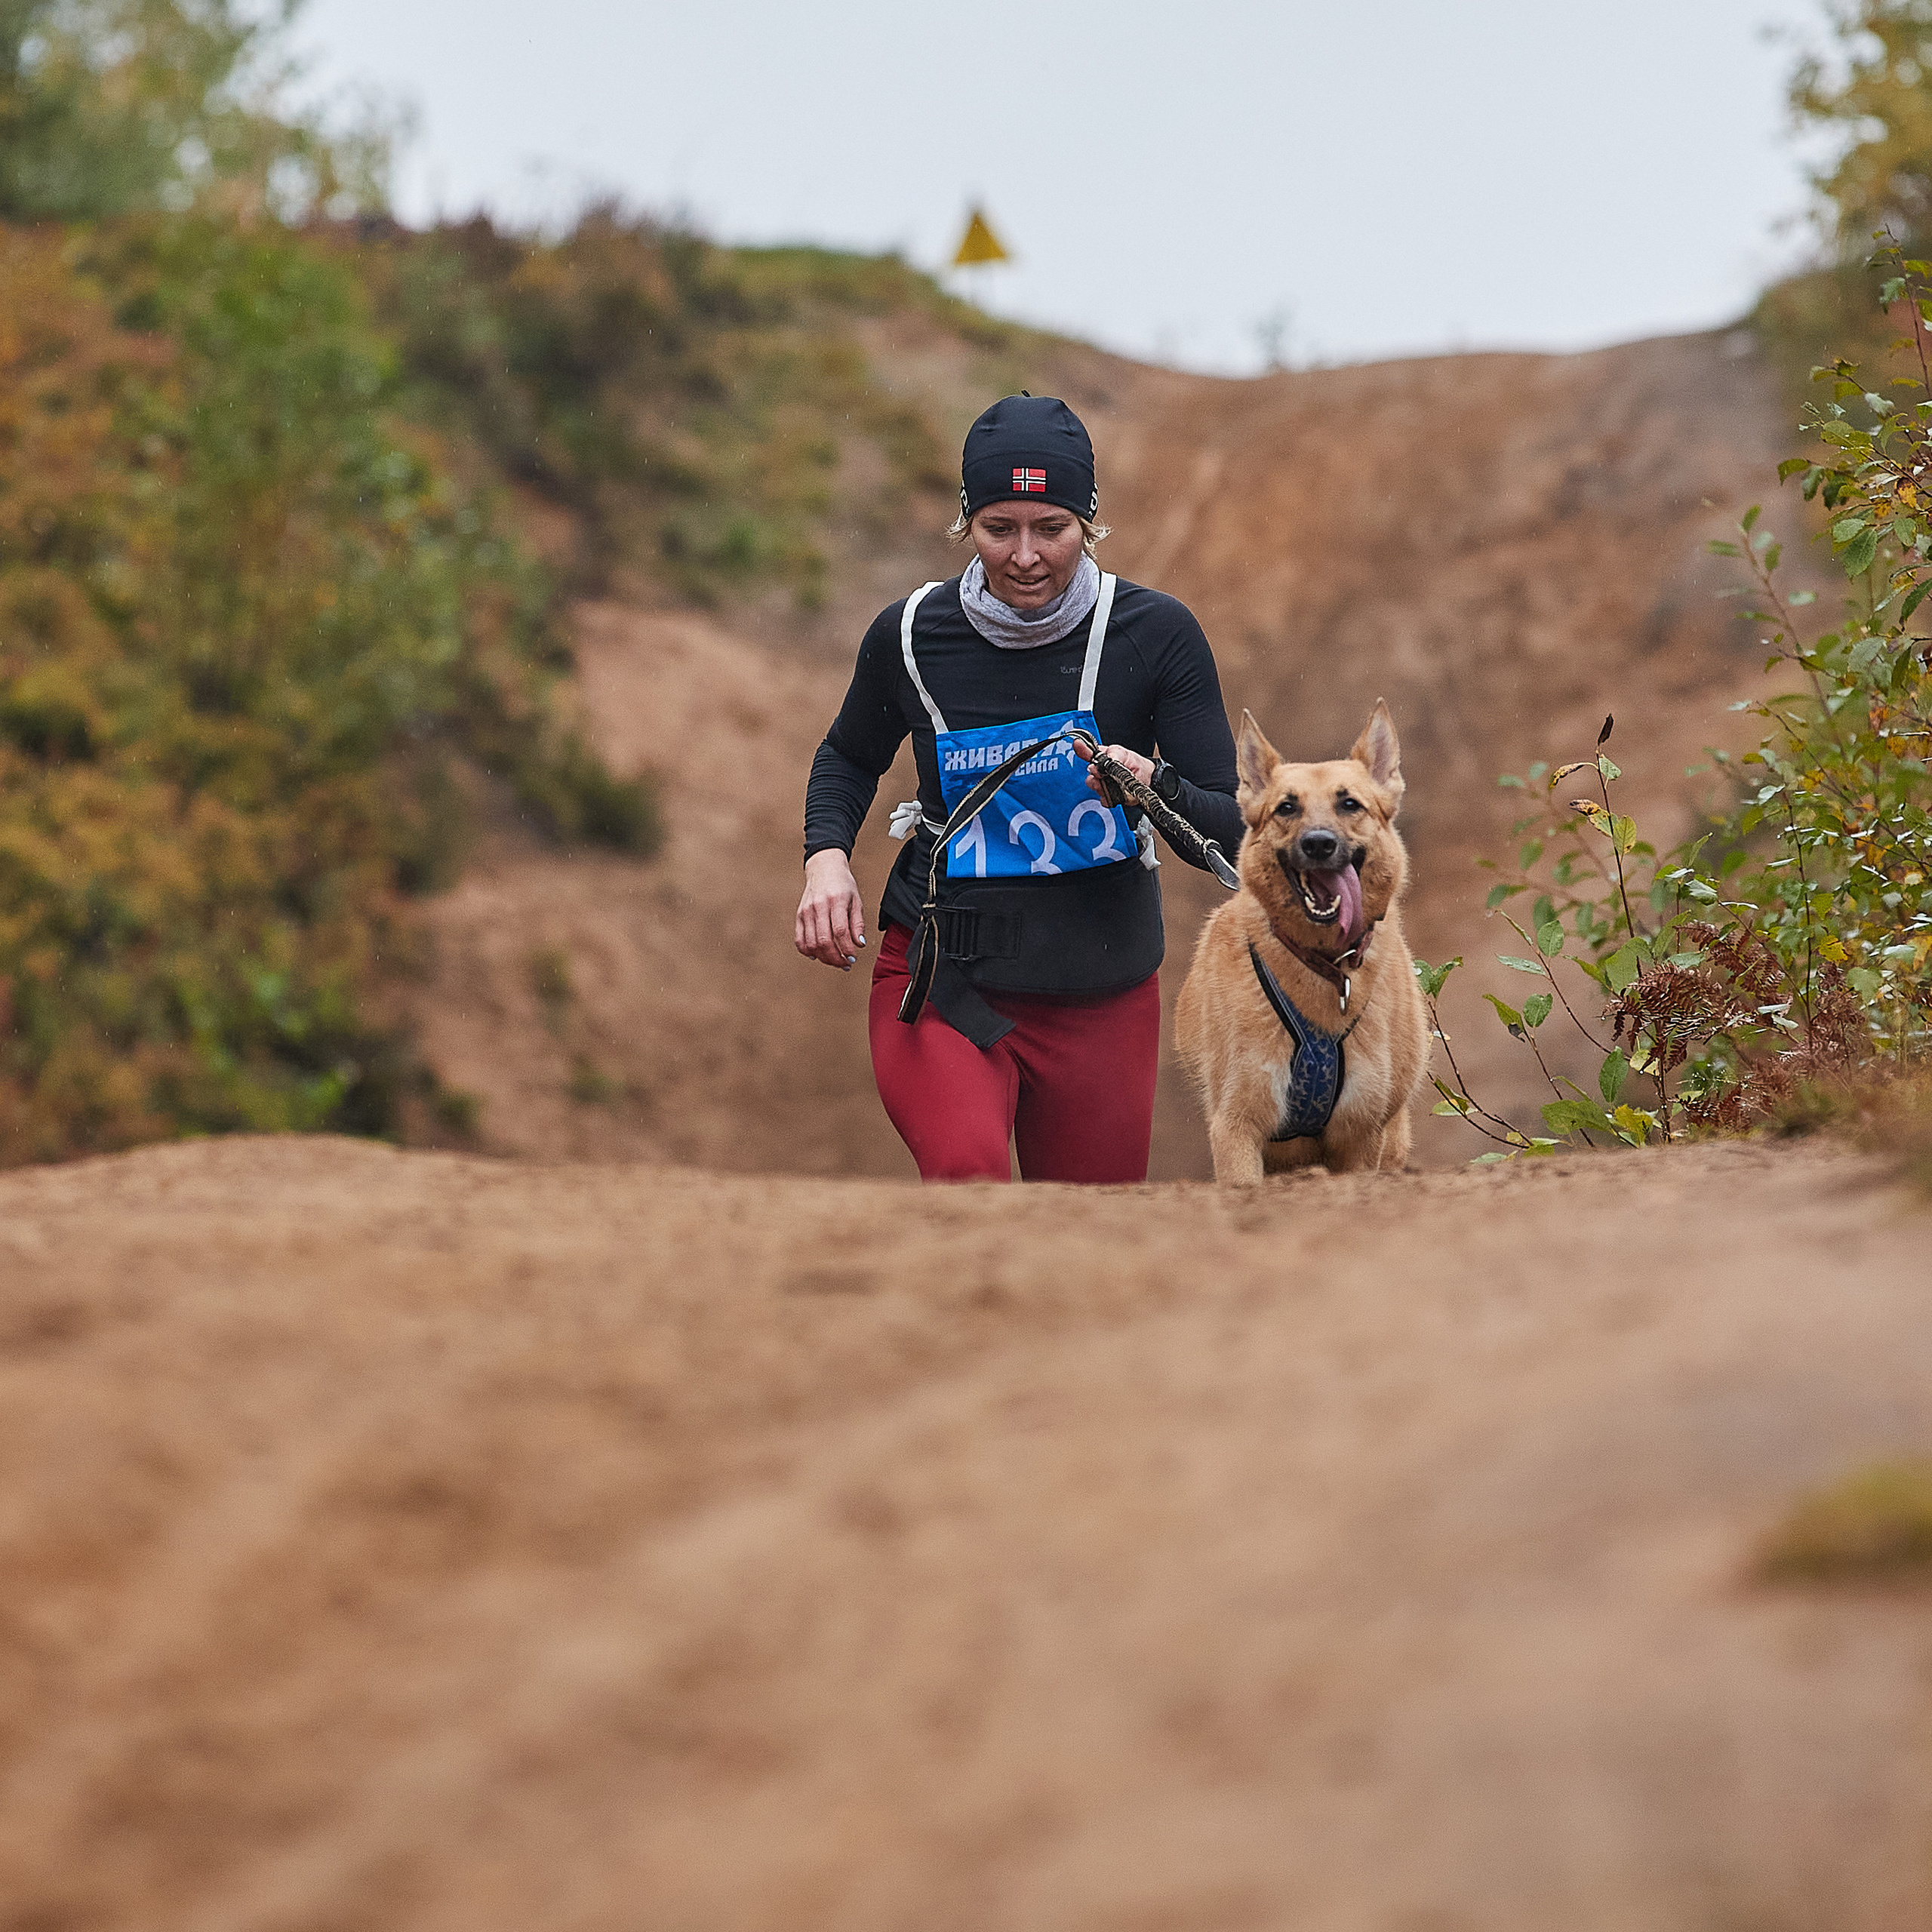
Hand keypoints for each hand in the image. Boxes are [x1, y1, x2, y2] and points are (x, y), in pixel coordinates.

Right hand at [796, 849, 866, 969]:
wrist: (824, 868)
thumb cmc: (843, 884)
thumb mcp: (856, 900)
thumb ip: (858, 923)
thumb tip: (859, 944)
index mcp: (836, 901)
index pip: (840, 931)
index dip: (847, 948)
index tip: (853, 957)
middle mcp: (819, 906)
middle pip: (824, 940)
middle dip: (836, 958)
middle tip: (846, 964)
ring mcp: (806, 911)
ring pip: (811, 943)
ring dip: (824, 958)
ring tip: (835, 961)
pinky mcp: (799, 915)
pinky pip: (799, 939)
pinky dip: (807, 951)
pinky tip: (818, 955)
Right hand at [1071, 738, 1154, 797]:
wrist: (1147, 778)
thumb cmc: (1135, 762)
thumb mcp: (1123, 753)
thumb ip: (1112, 755)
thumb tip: (1104, 760)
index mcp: (1101, 757)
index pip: (1087, 753)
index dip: (1081, 750)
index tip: (1078, 745)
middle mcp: (1100, 771)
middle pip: (1089, 774)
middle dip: (1095, 774)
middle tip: (1102, 773)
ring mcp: (1104, 783)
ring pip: (1095, 787)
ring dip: (1101, 785)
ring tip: (1112, 783)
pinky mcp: (1109, 796)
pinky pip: (1104, 799)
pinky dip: (1109, 797)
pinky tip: (1115, 793)